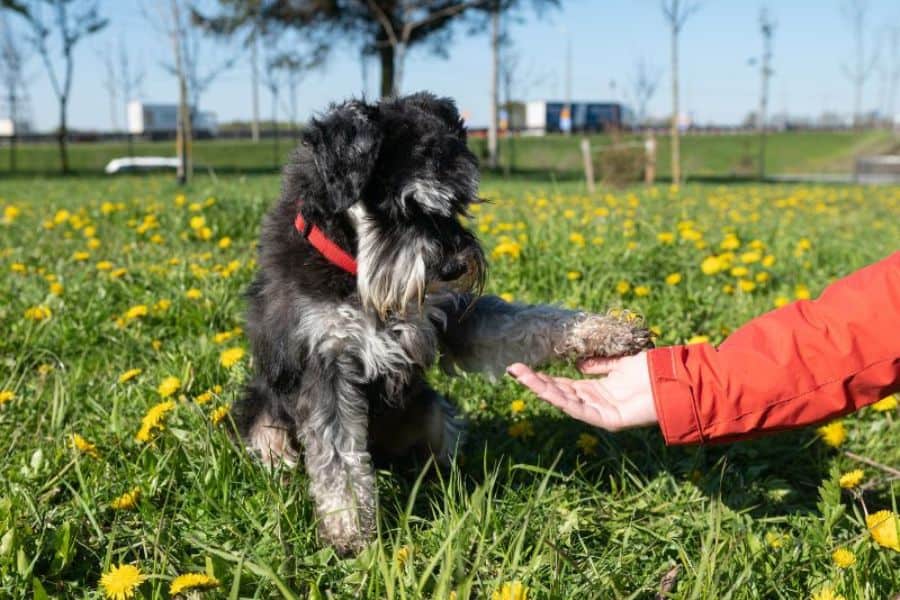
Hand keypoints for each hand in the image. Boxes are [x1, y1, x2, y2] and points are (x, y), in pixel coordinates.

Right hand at [506, 352, 657, 431]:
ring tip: (521, 376)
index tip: (524, 367)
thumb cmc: (652, 371)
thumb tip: (578, 364)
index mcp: (598, 390)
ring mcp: (600, 412)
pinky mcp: (607, 420)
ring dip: (541, 389)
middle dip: (536, 382)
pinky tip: (543, 389)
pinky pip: (578, 409)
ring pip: (564, 400)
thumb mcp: (621, 363)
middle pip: (560, 393)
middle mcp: (596, 402)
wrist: (675, 381)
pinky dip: (559, 399)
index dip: (545, 377)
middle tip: (513, 370)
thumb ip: (600, 364)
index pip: (565, 385)